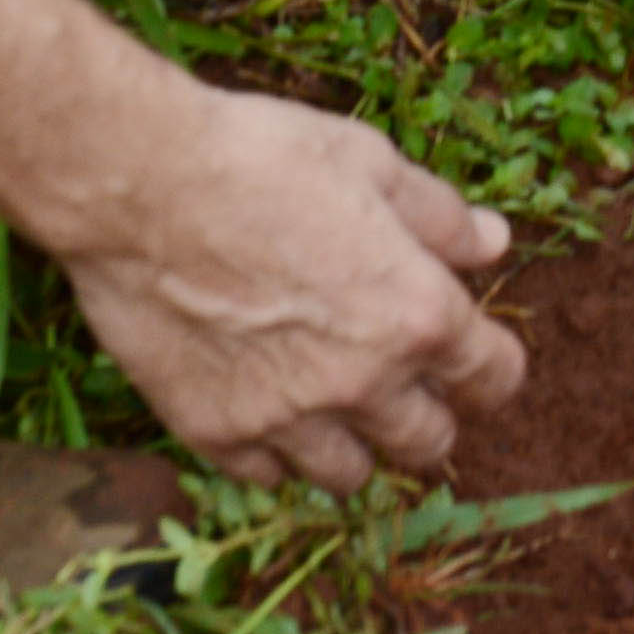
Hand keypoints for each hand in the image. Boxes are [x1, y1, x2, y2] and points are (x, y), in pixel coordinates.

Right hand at [51, 80, 526, 493]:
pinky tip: (263, 406)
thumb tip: (494, 244)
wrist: (140, 185)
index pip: (493, 378)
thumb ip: (440, 217)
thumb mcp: (371, 163)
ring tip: (330, 402)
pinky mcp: (214, 432)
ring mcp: (285, 418)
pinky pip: (265, 475)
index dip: (490, 366)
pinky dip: (273, 451)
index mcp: (418, 315)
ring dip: (353, 445)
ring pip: (348, 477)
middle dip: (425, 413)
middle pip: (428, 442)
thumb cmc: (260, 157)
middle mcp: (363, 383)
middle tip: (400, 382)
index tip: (473, 355)